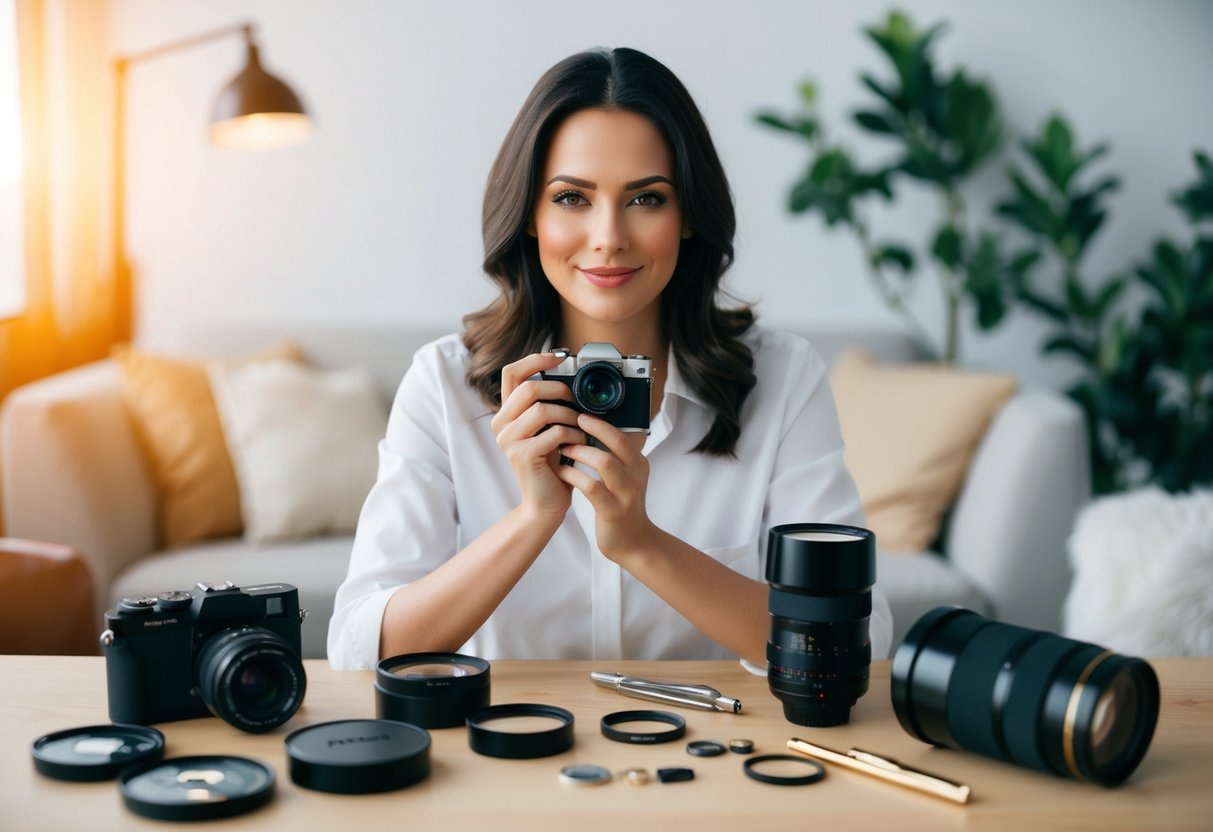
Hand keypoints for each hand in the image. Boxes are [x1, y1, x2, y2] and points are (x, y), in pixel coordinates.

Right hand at [491, 352, 585, 523]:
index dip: (535, 360)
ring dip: (570, 416)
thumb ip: (549, 405)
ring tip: (581, 428)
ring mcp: (508, 440)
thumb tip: (570, 378)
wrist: (546, 502)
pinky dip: (573, 435)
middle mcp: (501, 424)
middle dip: (560, 391)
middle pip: (529, 389)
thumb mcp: (548, 429)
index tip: (559, 356)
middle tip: (577, 402)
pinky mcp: (522, 455)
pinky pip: (554, 433)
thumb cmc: (552, 465)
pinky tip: (579, 443)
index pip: (512, 373)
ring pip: (543, 410)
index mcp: (507, 413)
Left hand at [554, 413, 654, 561]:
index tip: (580, 413)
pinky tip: (561, 470)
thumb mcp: (626, 478)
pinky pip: (591, 487)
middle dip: (593, 428)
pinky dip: (573, 475)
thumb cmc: (622, 505)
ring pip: (604, 462)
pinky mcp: (613, 511)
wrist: (633, 542)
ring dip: (580, 451)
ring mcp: (626, 494)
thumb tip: (591, 428)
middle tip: (569, 422)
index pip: (623, 435)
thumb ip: (614, 456)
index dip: (601, 422)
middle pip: (617, 442)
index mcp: (639, 464)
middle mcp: (637, 475)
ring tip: (563, 447)